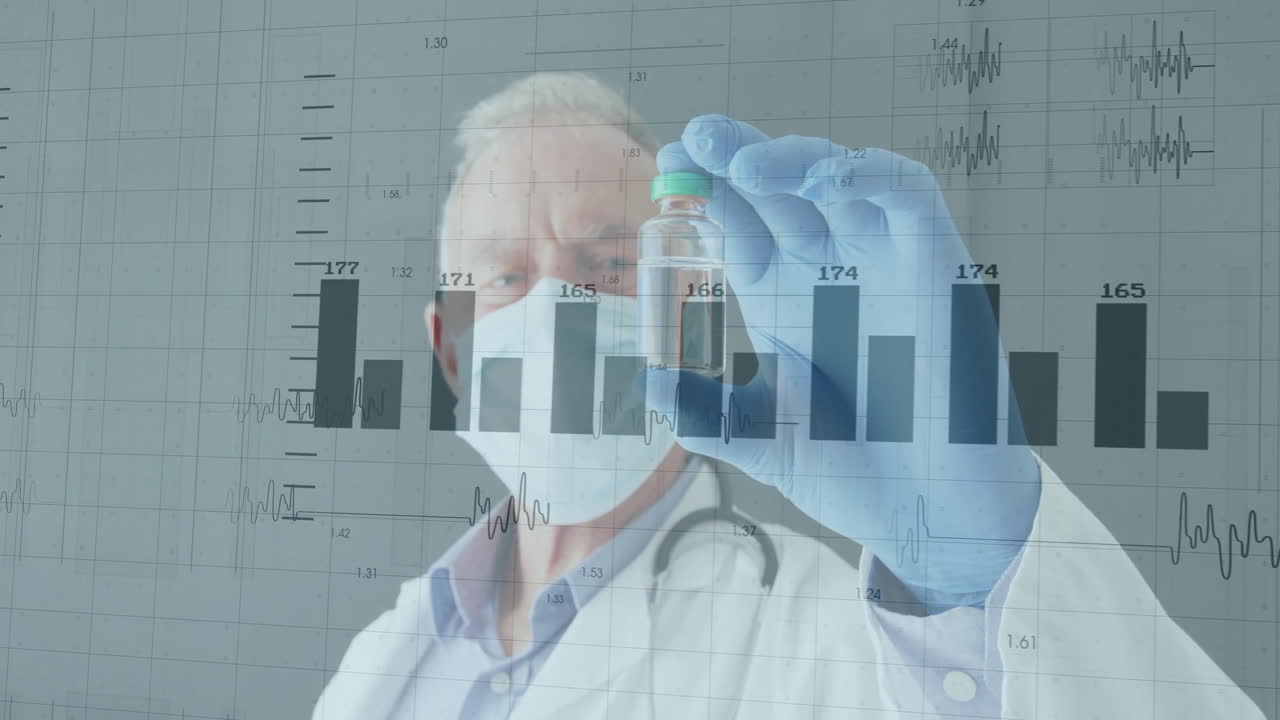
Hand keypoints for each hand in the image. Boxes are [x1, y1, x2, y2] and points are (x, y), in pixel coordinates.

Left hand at [645, 114, 1040, 605]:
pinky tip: (823, 181)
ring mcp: (879, 259)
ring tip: (743, 165)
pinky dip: (867, 176)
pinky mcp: (933, 262)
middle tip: (695, 140)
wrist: (929, 509)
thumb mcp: (759, 438)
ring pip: (833, 177)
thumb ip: (705, 414)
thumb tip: (646, 385)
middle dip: (734, 156)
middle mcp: (825, 267)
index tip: (666, 168)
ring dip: (791, 158)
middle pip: (775, 187)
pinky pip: (906, 194)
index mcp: (779, 295)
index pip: (735, 222)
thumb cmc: (852, 473)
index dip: (702, 191)